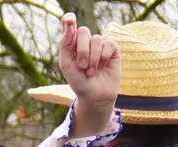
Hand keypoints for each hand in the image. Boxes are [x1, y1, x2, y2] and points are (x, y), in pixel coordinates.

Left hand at [56, 16, 119, 136]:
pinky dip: (104, 57)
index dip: (69, 20)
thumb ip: (65, 44)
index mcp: (72, 43)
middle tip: (82, 66)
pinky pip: (109, 44)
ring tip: (91, 72)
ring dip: (93, 58)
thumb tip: (69, 26)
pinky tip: (102, 67)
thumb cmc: (78, 81)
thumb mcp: (66, 64)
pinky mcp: (112, 49)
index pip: (70, 25)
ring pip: (97, 39)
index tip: (70, 21)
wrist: (94, 96)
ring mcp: (99, 44)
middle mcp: (85, 41)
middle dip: (82, 50)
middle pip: (84, 31)